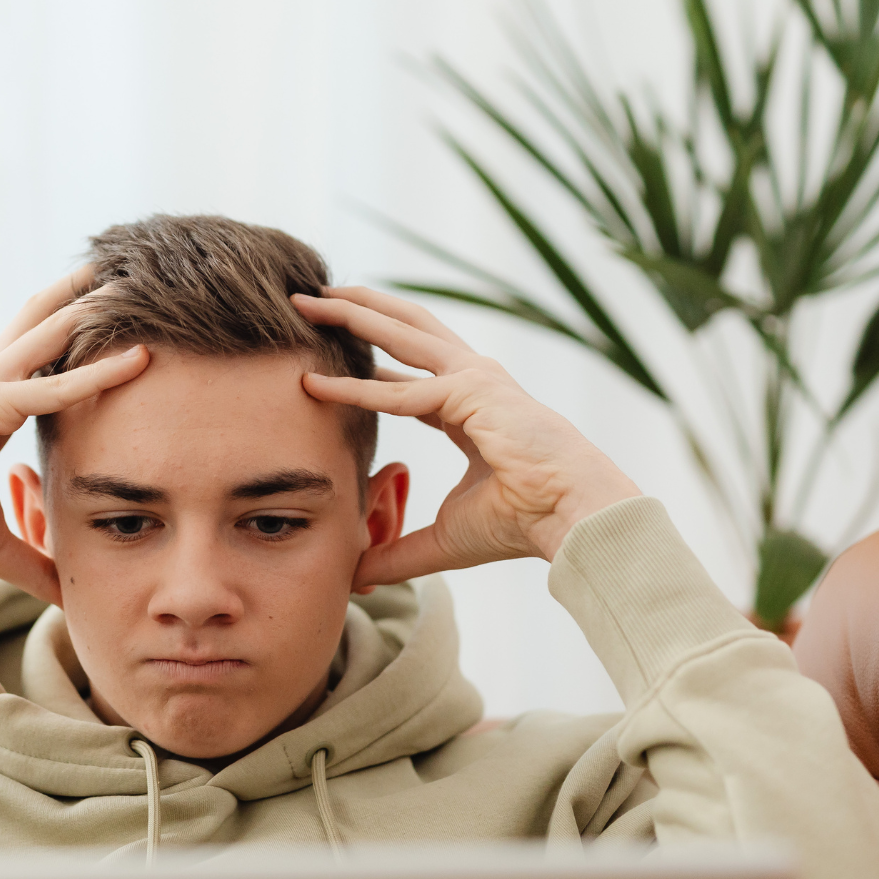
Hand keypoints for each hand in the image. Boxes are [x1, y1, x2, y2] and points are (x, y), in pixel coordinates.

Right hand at [0, 270, 146, 602]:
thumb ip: (33, 561)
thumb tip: (65, 594)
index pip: (44, 356)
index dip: (76, 332)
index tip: (115, 314)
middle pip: (46, 321)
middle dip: (85, 292)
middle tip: (128, 266)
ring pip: (54, 334)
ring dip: (96, 308)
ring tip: (137, 280)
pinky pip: (52, 387)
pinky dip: (96, 374)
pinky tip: (137, 359)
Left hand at [292, 286, 638, 584]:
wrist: (570, 518)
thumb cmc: (522, 523)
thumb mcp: (444, 539)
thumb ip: (396, 553)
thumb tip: (355, 578)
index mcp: (471, 410)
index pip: (412, 379)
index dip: (370, 368)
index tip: (330, 360)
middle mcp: (473, 383)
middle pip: (405, 333)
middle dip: (358, 313)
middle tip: (310, 300)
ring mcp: (474, 379)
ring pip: (401, 335)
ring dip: (352, 316)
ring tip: (307, 303)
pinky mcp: (472, 392)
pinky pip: (400, 392)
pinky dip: (355, 389)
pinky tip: (314, 386)